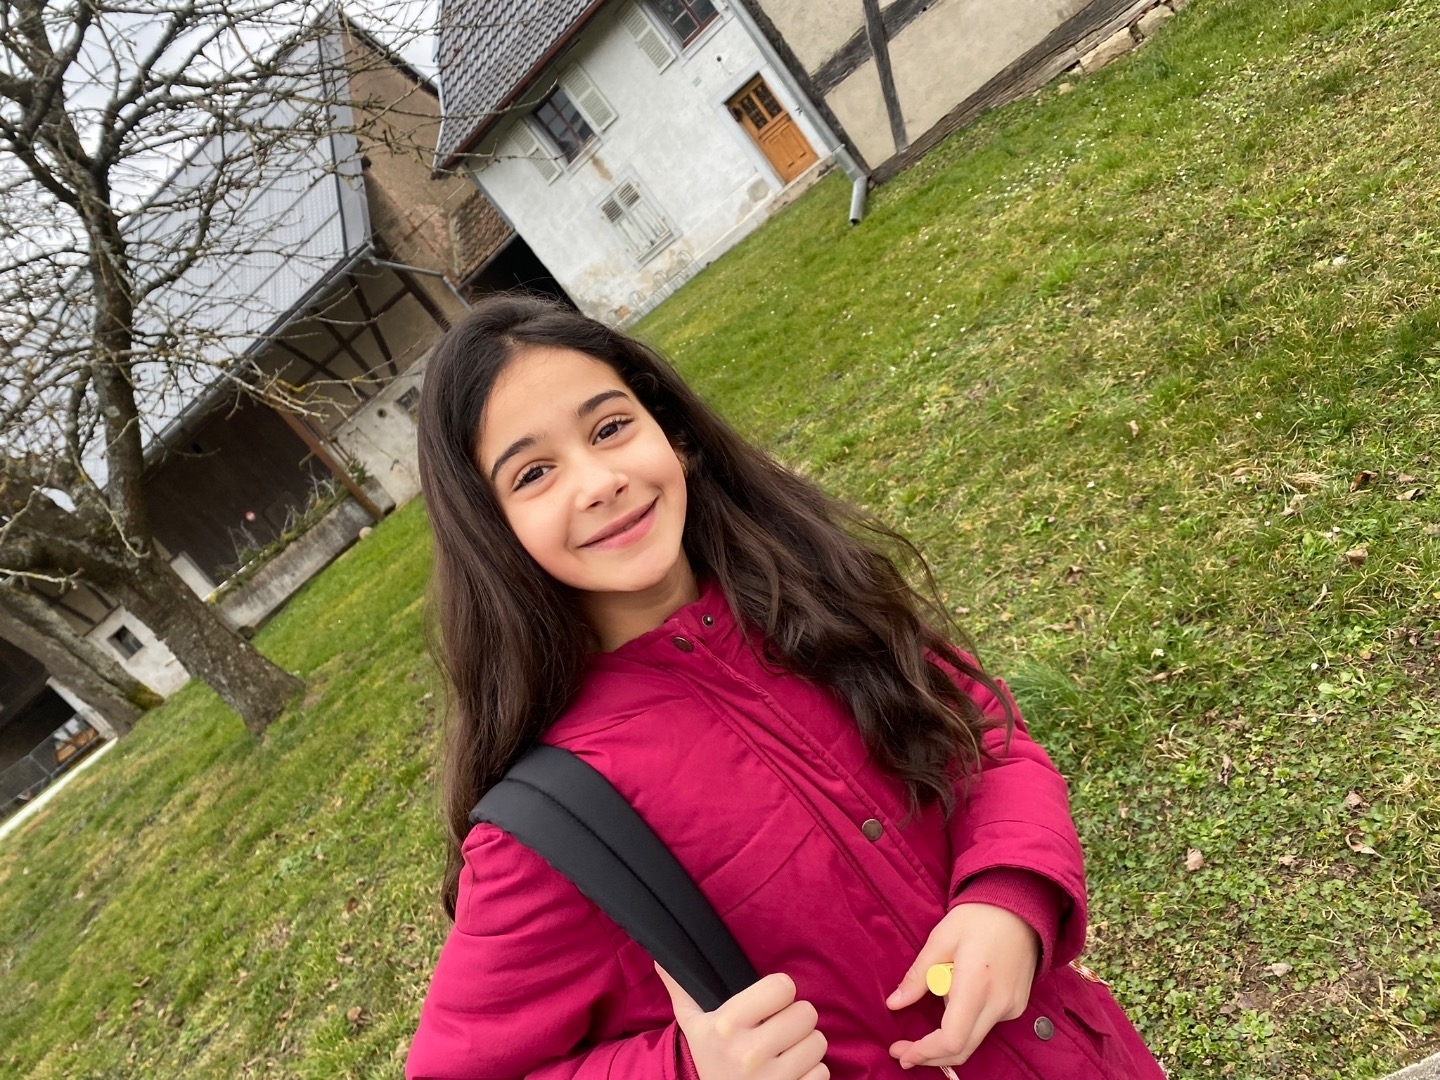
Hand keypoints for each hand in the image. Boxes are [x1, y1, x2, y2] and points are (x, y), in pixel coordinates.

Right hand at [657, 964, 828, 1079]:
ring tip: (785, 1051)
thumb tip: (662, 957)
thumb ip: (682, 988)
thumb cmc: (709, 1061)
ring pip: (818, 1041)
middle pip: (806, 1012)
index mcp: (727, 1026)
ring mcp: (772, 1079)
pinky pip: (822, 1071)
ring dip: (806, 1045)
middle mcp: (749, 1053)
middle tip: (779, 1029)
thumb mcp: (692, 1026)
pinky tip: (791, 1074)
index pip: (782, 986)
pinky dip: (811, 1073)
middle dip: (795, 1019)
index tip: (770, 1003)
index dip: (780, 992)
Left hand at [884, 903, 1039, 1068]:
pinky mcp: (1017, 1006)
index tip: (902, 1054)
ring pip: (974, 1038)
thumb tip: (894, 1004)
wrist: (1021, 907)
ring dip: (947, 1036)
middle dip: (930, 1056)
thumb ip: (918, 976)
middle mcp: (998, 1004)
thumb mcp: (940, 939)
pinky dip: (965, 1021)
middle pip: (963, 1049)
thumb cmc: (978, 917)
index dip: (925, 1053)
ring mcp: (1012, 1008)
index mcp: (976, 986)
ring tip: (936, 996)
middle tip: (903, 1051)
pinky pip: (986, 1024)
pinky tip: (957, 994)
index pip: (952, 1039)